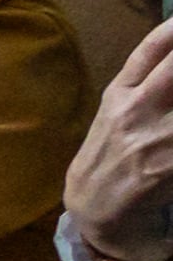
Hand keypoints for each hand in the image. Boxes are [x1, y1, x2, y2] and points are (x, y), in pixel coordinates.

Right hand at [68, 16, 172, 260]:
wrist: (94, 211)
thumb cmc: (110, 158)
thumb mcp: (116, 114)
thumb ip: (143, 83)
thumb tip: (170, 55)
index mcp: (119, 93)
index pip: (152, 49)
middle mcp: (134, 110)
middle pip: (171, 69)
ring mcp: (152, 138)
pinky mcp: (165, 166)